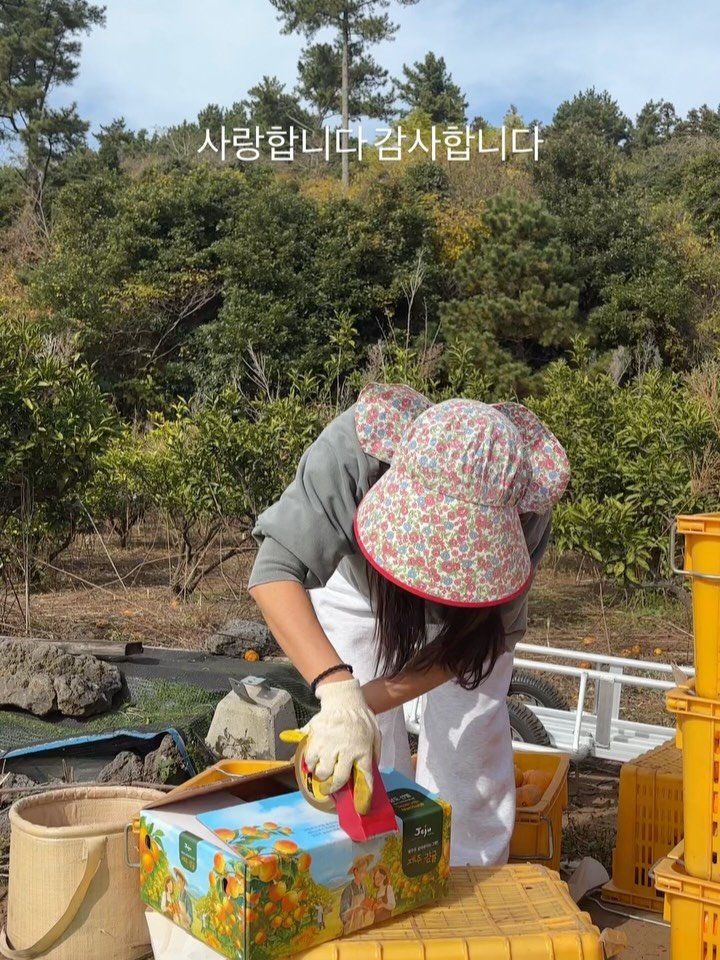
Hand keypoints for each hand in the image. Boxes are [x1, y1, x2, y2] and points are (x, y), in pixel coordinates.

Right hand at [282, 678, 380, 813]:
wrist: (344, 699)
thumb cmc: (361, 718)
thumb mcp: (375, 736)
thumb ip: (372, 754)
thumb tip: (369, 770)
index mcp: (362, 751)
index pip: (364, 779)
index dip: (363, 797)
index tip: (361, 809)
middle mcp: (345, 751)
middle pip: (336, 779)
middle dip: (332, 788)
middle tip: (329, 788)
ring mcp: (329, 745)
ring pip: (321, 771)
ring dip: (321, 775)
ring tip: (322, 772)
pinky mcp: (315, 738)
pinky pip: (309, 758)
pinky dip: (310, 763)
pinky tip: (314, 760)